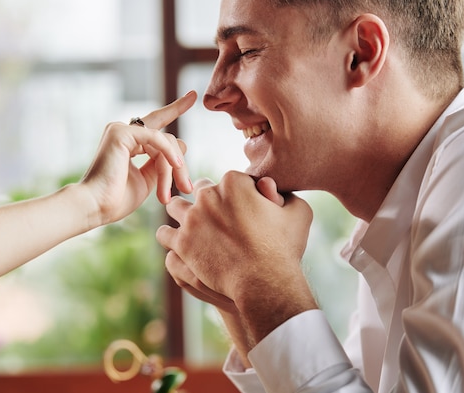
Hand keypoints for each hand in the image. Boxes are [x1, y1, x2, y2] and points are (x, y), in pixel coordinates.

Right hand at [81, 91, 195, 224]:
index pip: (156, 123)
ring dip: (172, 169)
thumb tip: (182, 145)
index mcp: (128, 142)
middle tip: (187, 188)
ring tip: (166, 195)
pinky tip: (175, 165)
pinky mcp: (121, 132)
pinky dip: (168, 153)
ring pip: (165, 142)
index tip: (192, 95)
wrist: (94, 207)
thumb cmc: (116, 200)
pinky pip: (156, 138)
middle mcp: (124, 132)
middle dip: (180, 164)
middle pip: (167, 139)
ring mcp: (121, 130)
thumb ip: (161, 163)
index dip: (175, 108)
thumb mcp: (146, 180)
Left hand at [157, 171, 315, 345]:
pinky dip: (172, 239)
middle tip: (215, 217)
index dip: (235, 194)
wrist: (266, 283)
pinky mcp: (181, 243)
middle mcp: (208, 196)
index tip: (240, 208)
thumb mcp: (298, 212)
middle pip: (200, 190)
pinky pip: (165, 234)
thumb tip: (267, 184)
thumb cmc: (284, 248)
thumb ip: (283, 192)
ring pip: (175, 207)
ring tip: (192, 227)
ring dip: (183, 215)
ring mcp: (191, 219)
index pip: (228, 180)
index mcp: (234, 182)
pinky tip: (181, 244)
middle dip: (207, 201)